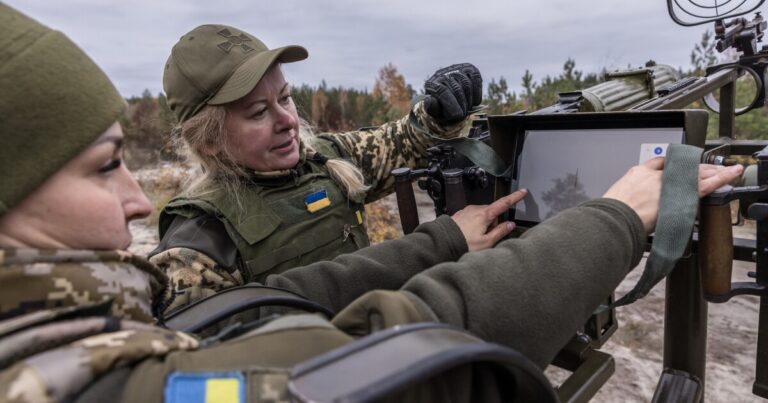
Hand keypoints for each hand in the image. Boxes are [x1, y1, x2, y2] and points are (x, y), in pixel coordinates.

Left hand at [423, 63, 481, 124]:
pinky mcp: (469, 68)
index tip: (458, 115)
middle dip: (462, 105)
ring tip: (467, 108)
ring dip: (469, 100)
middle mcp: (443, 73)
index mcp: (432, 84)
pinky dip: (477, 93)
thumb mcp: (435, 110)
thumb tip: (429, 101)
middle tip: (463, 115)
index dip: (452, 106)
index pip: (443, 92)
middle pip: (457, 89)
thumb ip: (432, 107)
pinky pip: (476, 79)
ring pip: (467, 85)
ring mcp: (456, 69)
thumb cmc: (441, 106)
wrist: (449, 95)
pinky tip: (474, 102)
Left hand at [451, 189, 526, 251]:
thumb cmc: (463, 243)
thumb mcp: (486, 242)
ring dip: (484, 225)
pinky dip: (475, 225)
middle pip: (492, 213)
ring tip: (475, 238)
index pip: (504, 203)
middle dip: (493, 223)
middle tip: (486, 237)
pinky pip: (473, 217)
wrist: (443, 242)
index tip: (523, 191)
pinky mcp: (461, 214)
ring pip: (483, 215)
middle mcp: (475, 209)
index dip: (515, 197)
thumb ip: (500, 232)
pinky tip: (469, 235)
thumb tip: (510, 225)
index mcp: (484, 214)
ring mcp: (467, 211)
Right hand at [603, 158, 742, 232]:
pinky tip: (732, 173)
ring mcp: (667, 182)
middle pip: (678, 167)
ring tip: (724, 170)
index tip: (676, 167)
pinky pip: (705, 183)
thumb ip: (625, 201)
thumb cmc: (611, 215)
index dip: (670, 164)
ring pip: (694, 174)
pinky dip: (721, 178)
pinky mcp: (680, 193)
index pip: (657, 164)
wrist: (616, 219)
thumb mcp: (615, 201)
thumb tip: (625, 210)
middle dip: (693, 167)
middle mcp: (653, 175)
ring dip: (710, 171)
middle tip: (705, 168)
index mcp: (635, 174)